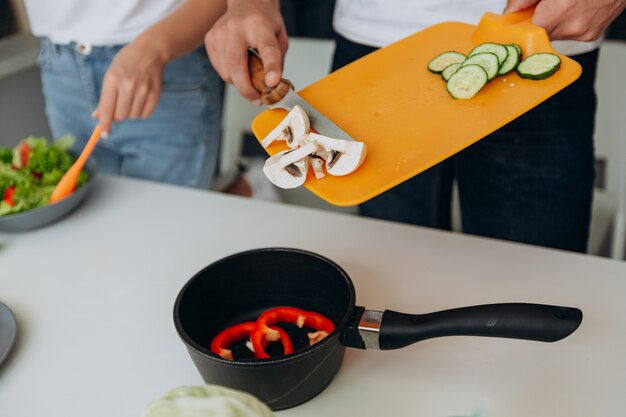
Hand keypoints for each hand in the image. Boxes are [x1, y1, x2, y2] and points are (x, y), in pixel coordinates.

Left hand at [93, 42, 165, 134]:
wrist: (150, 51)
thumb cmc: (126, 63)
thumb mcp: (111, 75)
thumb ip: (105, 97)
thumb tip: (97, 116)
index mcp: (113, 79)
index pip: (107, 109)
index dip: (105, 124)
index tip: (105, 134)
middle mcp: (128, 85)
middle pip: (121, 116)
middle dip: (118, 116)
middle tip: (118, 107)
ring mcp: (143, 90)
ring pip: (133, 116)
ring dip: (130, 113)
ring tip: (131, 99)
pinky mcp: (155, 94)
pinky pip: (146, 114)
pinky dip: (141, 112)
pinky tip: (140, 101)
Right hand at [204, 0, 287, 102]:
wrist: (247, 1)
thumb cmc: (264, 21)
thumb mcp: (280, 37)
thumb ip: (278, 61)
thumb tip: (273, 87)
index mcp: (259, 25)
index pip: (266, 48)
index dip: (271, 68)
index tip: (273, 83)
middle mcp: (236, 27)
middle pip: (237, 65)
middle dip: (247, 89)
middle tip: (257, 99)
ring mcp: (219, 33)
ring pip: (226, 72)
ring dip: (239, 84)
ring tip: (250, 82)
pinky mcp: (210, 39)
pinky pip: (219, 69)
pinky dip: (230, 76)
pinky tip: (239, 70)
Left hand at [504, 0, 625, 40]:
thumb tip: (510, 11)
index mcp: (560, 9)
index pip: (529, 32)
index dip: (521, 27)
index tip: (518, 23)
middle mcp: (573, 25)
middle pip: (541, 34)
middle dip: (538, 22)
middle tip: (543, 8)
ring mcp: (583, 32)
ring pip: (555, 34)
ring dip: (553, 23)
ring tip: (563, 6)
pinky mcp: (591, 35)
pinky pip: (570, 34)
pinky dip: (567, 24)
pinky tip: (575, 10)